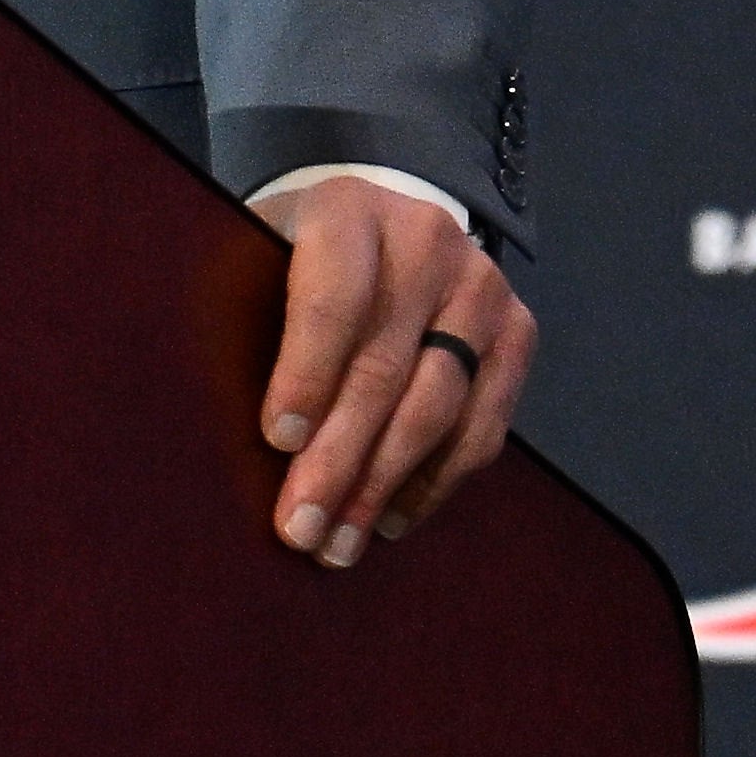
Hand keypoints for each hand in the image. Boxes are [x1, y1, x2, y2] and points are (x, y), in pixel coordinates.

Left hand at [258, 180, 530, 566]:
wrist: (381, 224)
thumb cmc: (296, 258)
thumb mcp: (258, 258)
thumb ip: (244, 318)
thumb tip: (238, 430)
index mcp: (350, 213)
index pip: (335, 300)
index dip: (307, 373)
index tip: (278, 441)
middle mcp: (428, 241)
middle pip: (384, 367)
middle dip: (340, 458)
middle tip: (301, 527)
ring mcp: (481, 288)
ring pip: (439, 405)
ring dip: (385, 485)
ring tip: (340, 543)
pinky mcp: (517, 332)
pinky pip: (482, 426)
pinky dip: (435, 482)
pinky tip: (391, 518)